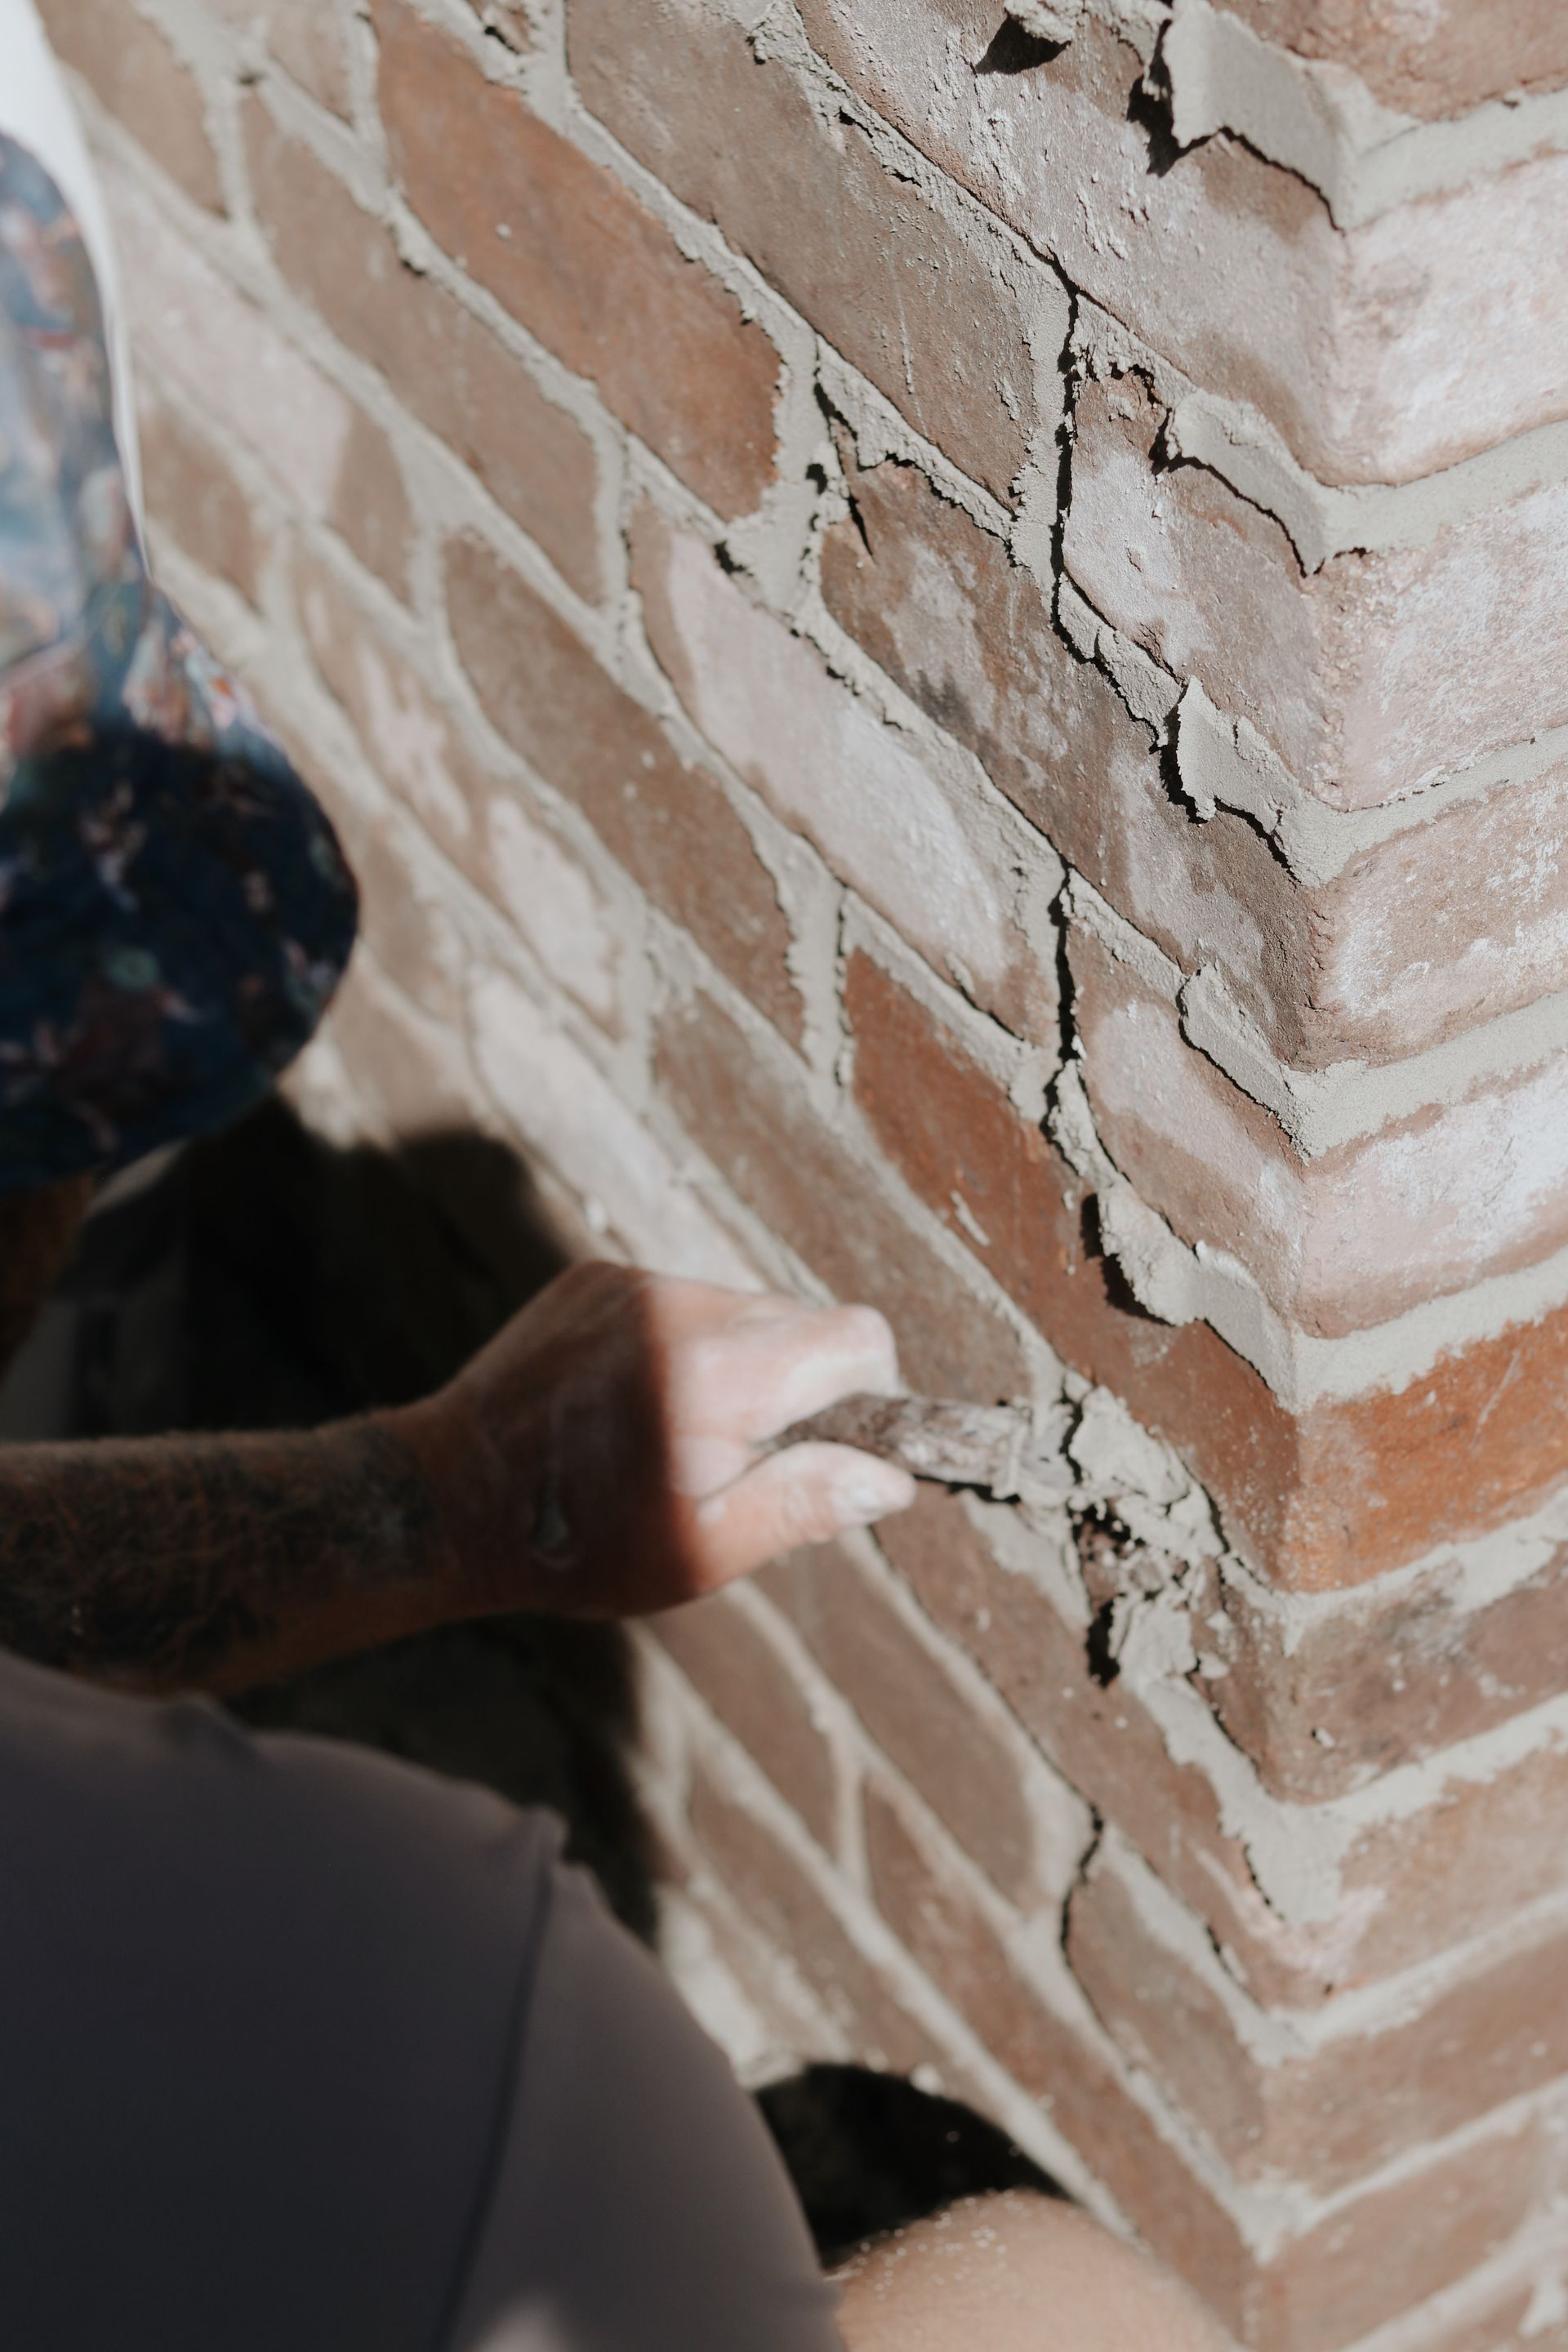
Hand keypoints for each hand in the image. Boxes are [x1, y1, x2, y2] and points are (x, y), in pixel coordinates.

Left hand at [394, 1263, 916, 1620]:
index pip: (856, 1336)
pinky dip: (684, 1345)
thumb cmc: (579, 1545)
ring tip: (680, 1434)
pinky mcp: (597, 1278)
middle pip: (803, 1319)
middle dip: (801, 1386)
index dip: (868, 1393)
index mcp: (716, 1377)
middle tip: (745, 1457)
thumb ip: (803, 1504)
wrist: (448, 1498)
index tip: (836, 1447)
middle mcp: (679, 1308)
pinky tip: (636, 1402)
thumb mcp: (701, 1552)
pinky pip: (682, 1300)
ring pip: (743, 1309)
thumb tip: (891, 1477)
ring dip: (741, 1365)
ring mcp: (633, 1284)